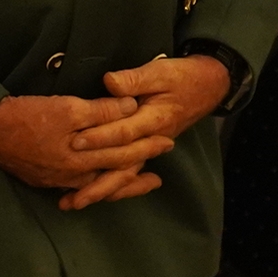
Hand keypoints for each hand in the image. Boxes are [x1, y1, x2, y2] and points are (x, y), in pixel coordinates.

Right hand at [0, 93, 146, 200]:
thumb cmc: (26, 116)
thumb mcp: (66, 108)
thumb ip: (100, 112)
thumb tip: (131, 108)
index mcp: (83, 160)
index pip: (123, 154)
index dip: (145, 147)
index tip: (166, 142)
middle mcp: (73, 177)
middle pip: (112, 176)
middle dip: (137, 174)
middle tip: (158, 178)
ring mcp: (56, 181)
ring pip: (95, 186)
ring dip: (117, 185)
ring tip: (134, 185)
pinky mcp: (42, 178)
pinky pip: (76, 186)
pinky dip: (92, 187)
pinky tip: (94, 183)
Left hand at [57, 55, 234, 206]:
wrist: (206, 88)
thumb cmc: (181, 78)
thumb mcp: (159, 72)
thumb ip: (134, 79)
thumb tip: (110, 83)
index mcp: (153, 120)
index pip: (124, 132)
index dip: (100, 137)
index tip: (76, 141)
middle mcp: (150, 141)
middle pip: (123, 166)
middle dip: (96, 180)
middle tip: (71, 191)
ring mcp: (148, 149)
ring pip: (124, 176)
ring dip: (100, 191)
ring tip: (73, 203)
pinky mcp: (144, 151)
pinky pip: (127, 175)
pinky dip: (110, 188)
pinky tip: (89, 196)